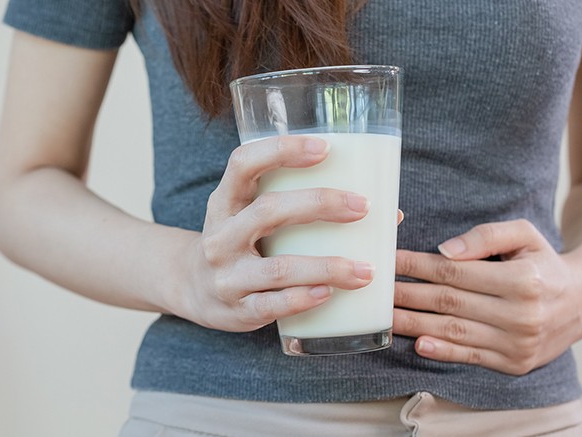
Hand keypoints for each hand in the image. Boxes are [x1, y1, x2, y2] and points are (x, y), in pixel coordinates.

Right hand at [175, 135, 374, 331]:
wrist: (192, 288)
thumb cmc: (241, 243)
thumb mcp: (249, 213)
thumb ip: (301, 205)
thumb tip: (389, 212)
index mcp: (225, 201)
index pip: (243, 164)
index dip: (281, 151)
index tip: (325, 149)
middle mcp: (221, 235)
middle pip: (268, 211)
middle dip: (319, 205)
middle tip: (363, 207)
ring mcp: (226, 274)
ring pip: (279, 268)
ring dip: (326, 266)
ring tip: (366, 270)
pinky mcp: (237, 309)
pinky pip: (273, 305)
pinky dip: (304, 298)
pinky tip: (330, 293)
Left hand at [393, 219, 581, 374]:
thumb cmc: (542, 262)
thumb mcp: (525, 235)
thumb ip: (487, 235)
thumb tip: (445, 250)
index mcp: (523, 280)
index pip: (455, 272)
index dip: (416, 266)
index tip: (389, 260)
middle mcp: (522, 314)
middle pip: (449, 302)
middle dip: (406, 295)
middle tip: (375, 290)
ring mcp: (518, 343)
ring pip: (454, 331)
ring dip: (414, 324)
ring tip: (384, 316)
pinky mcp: (514, 363)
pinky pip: (470, 356)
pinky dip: (442, 352)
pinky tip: (418, 343)